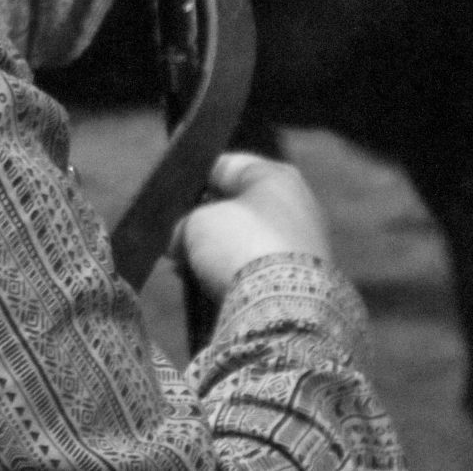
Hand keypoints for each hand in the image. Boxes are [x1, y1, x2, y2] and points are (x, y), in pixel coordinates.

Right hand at [172, 151, 333, 304]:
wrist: (284, 306)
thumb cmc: (240, 245)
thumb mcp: (198, 223)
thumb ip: (186, 223)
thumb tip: (182, 239)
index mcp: (276, 175)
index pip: (224, 166)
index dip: (192, 181)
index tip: (168, 201)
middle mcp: (296, 203)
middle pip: (236, 206)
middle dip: (204, 223)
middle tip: (175, 240)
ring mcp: (304, 243)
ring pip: (247, 240)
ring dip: (217, 252)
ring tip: (186, 269)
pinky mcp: (305, 279)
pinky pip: (260, 268)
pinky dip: (236, 274)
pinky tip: (209, 286)